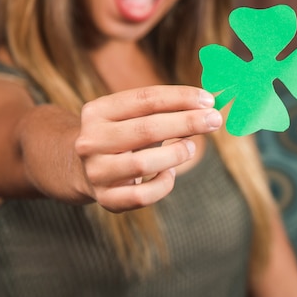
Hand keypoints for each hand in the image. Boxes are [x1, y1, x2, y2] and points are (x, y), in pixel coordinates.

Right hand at [75, 85, 221, 211]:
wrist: (82, 168)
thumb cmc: (119, 135)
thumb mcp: (128, 115)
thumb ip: (160, 108)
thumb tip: (204, 105)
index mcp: (97, 111)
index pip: (145, 98)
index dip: (180, 97)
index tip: (208, 100)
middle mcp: (91, 140)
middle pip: (146, 129)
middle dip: (187, 123)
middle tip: (215, 120)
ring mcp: (96, 171)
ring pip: (143, 164)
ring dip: (176, 153)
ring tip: (191, 147)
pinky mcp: (106, 199)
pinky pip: (143, 196)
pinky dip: (163, 185)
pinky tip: (169, 174)